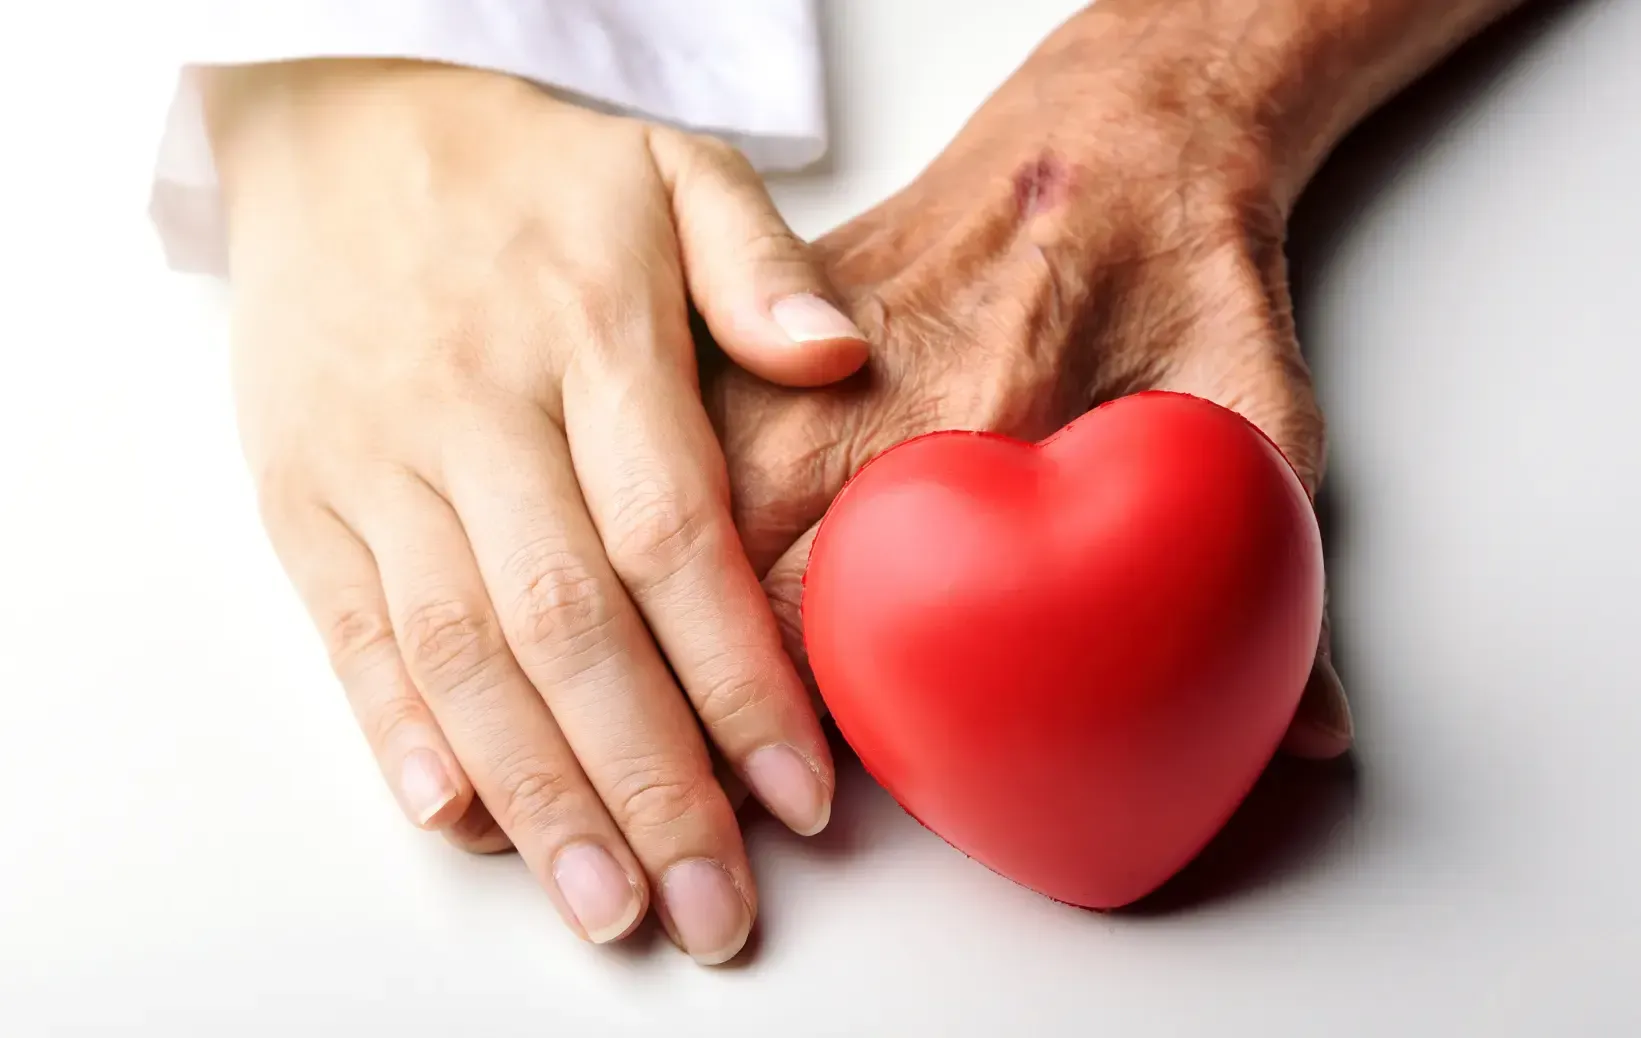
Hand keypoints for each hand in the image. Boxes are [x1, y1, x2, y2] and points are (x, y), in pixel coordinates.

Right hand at [207, 59, 868, 962]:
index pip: (675, 541)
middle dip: (651, 785)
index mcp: (589, 340)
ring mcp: (379, 461)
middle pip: (573, 628)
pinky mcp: (303, 494)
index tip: (800, 795)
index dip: (740, 680)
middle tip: (714, 908)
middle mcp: (480, 413)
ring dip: (539, 795)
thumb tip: (837, 357)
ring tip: (608, 905)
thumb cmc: (527, 170)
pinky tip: (459, 818)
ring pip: (464, 654)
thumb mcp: (667, 170)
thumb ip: (759, 266)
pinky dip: (400, 731)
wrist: (334, 128)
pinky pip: (349, 632)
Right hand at [705, 15, 1351, 759]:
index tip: (803, 781)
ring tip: (662, 682)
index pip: (837, 605)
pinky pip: (688, 427)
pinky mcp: (771, 310)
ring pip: (682, 498)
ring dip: (670, 600)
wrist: (1130, 130)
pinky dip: (669, 503)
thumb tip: (1310, 739)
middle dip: (710, 679)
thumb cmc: (1184, 271)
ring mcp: (798, 337)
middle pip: (725, 564)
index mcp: (978, 418)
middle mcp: (863, 382)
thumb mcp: (1258, 423)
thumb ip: (1268, 592)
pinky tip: (659, 558)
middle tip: (722, 760)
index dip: (802, 714)